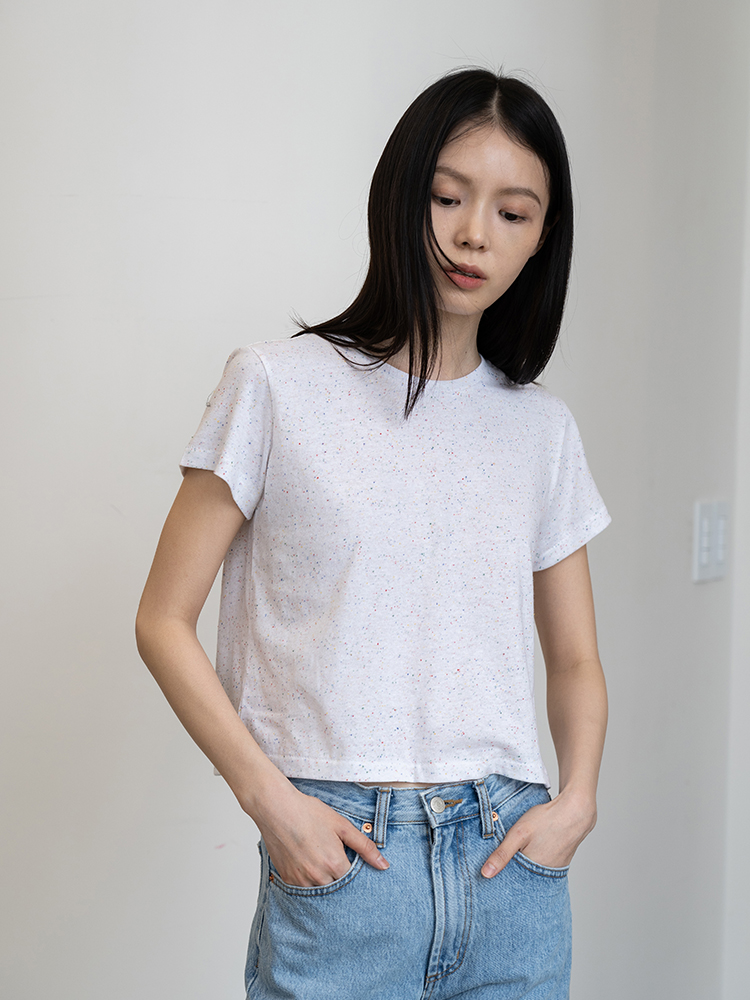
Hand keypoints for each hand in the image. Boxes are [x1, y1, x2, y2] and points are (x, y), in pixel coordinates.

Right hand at [252, 779, 389, 886]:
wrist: (277, 808)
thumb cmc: (309, 813)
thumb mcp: (342, 826)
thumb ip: (364, 846)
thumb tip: (384, 865)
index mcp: (334, 864)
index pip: (353, 880)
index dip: (353, 870)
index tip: (348, 859)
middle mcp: (318, 877)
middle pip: (337, 887)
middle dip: (338, 875)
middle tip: (332, 857)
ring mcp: (301, 880)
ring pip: (320, 890)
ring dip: (323, 879)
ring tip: (318, 857)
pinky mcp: (287, 879)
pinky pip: (303, 887)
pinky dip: (308, 878)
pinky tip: (306, 860)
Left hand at [481, 788, 595, 877]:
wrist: (575, 811)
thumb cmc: (546, 820)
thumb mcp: (518, 834)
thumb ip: (502, 854)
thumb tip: (485, 874)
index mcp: (532, 872)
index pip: (511, 883)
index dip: (501, 876)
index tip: (490, 873)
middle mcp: (545, 875)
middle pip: (522, 877)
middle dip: (512, 871)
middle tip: (505, 859)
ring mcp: (555, 869)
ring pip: (533, 871)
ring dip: (525, 864)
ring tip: (521, 851)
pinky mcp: (561, 861)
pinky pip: (544, 865)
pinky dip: (536, 859)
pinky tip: (534, 848)